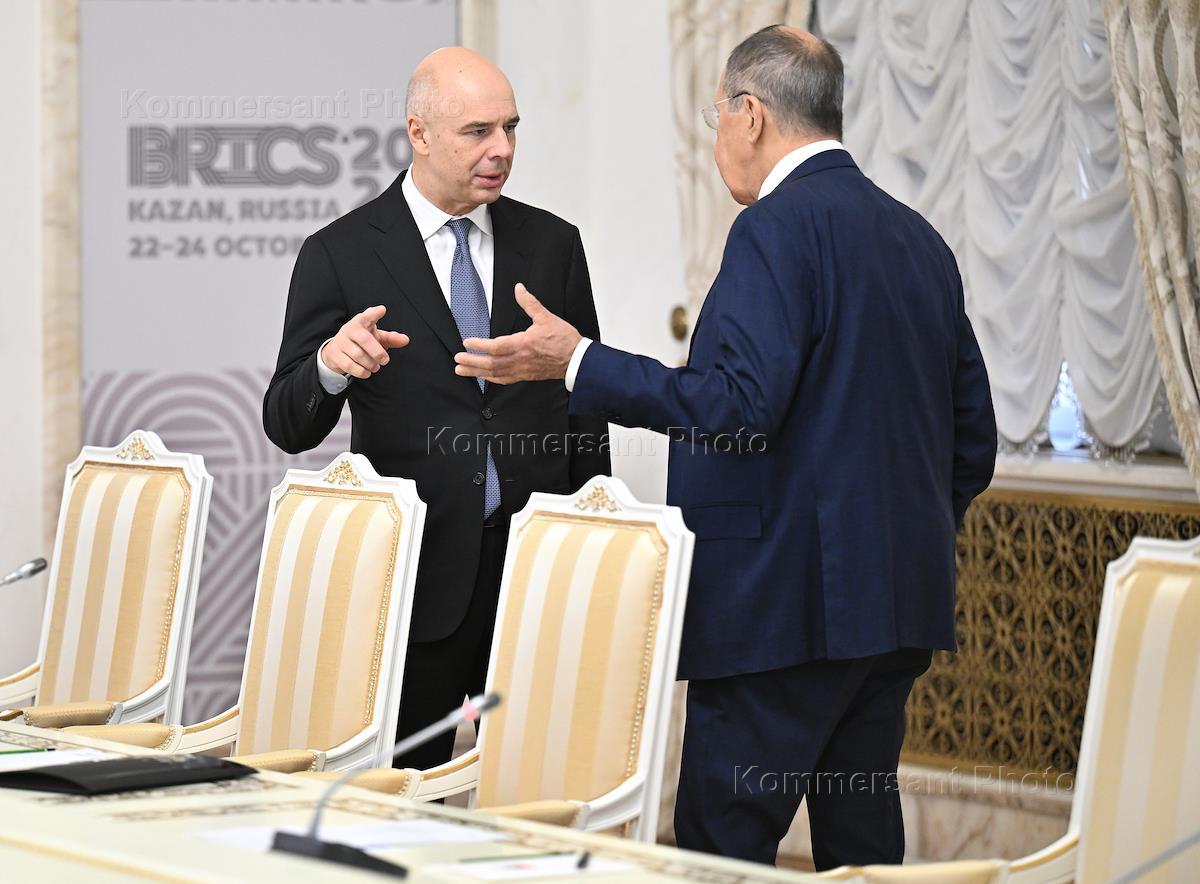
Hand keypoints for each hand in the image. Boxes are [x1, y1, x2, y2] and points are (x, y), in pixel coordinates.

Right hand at [320, 305, 409, 378]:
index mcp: (361, 322)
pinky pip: (349, 365)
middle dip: (377, 352)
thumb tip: (405, 340)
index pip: (367, 316)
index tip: (382, 310)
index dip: (374, 313)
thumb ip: (391, 338)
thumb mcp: (376, 337)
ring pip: (358, 355)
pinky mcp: (335, 355)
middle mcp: (349, 329)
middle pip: (364, 339)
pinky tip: (366, 372)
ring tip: (375, 366)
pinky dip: (361, 371)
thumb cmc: (361, 342)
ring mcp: (341, 342)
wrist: (336, 351)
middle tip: (385, 360)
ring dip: (370, 364)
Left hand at [454, 284, 580, 383]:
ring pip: (495, 373)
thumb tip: (519, 289)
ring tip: (461, 370)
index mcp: (524, 343)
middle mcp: (520, 359)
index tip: (467, 342)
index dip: (479, 345)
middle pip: (491, 363)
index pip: (496, 346)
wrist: (576, 359)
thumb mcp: (546, 317)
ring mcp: (522, 370)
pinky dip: (491, 379)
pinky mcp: (526, 376)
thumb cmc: (564, 340)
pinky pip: (504, 380)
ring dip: (476, 372)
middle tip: (457, 359)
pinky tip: (483, 377)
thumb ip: (529, 303)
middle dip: (472, 362)